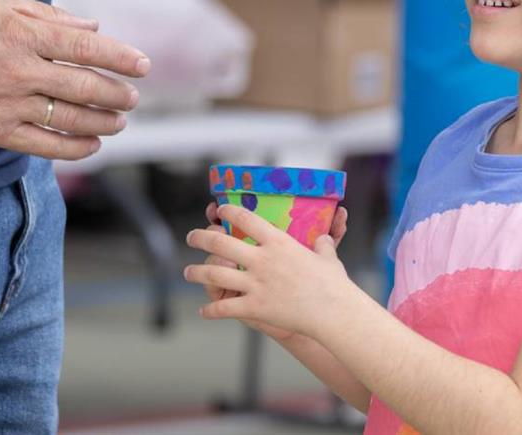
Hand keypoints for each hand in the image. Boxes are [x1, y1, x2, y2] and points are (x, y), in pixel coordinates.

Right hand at [0, 0, 149, 159]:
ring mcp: (10, 105)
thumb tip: (93, 28)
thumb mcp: (3, 3)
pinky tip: (93, 144)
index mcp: (25, 35)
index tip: (142, 66)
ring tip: (119, 121)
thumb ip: (51, 15)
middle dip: (117, 94)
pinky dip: (75, 148)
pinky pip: (45, 146)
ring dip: (103, 122)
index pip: (85, 48)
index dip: (120, 58)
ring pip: (70, 119)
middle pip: (84, 87)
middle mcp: (20, 72)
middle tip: (132, 97)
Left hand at [184, 203, 360, 339]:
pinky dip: (210, 310)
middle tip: (191, 237)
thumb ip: (322, 246)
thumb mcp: (328, 258)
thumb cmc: (334, 284)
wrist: (333, 312)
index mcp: (278, 242)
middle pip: (220, 242)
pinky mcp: (254, 307)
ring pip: (214, 273)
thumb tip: (324, 238)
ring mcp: (256, 284)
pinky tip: (203, 312)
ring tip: (188, 272)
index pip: (246, 218)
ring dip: (196, 272)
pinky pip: (224, 308)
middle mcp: (262, 259)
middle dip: (200, 237)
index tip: (219, 210)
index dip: (228, 211)